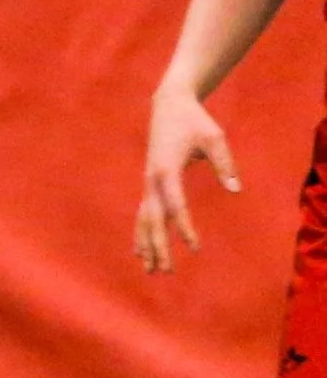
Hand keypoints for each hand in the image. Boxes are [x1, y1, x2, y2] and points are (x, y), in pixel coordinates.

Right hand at [137, 84, 240, 273]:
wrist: (168, 105)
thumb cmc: (194, 121)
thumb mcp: (214, 138)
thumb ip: (224, 163)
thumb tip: (235, 189)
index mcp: (167, 171)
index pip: (175, 207)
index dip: (184, 228)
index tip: (195, 247)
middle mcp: (152, 182)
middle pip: (153, 222)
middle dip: (158, 247)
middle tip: (166, 271)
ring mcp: (147, 184)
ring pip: (143, 222)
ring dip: (147, 246)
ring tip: (151, 270)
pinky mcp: (148, 184)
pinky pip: (142, 215)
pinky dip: (141, 234)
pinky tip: (142, 251)